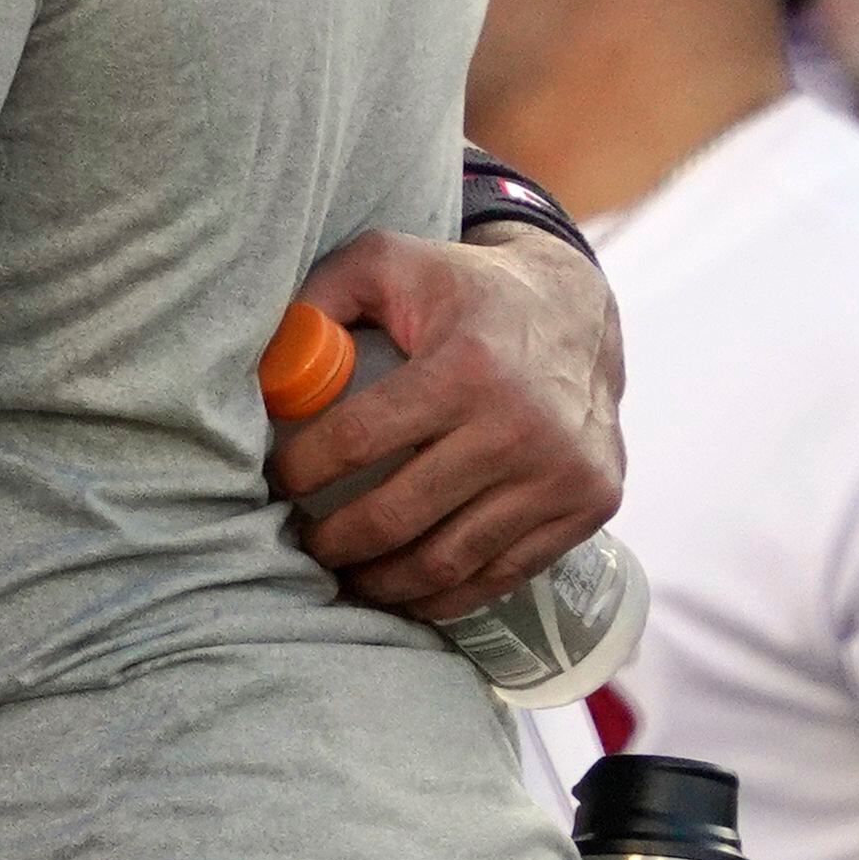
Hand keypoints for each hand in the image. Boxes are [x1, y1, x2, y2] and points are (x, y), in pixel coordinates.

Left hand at [274, 227, 624, 621]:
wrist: (577, 309)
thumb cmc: (464, 291)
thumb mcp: (390, 263)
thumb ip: (322, 297)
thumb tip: (268, 365)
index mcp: (465, 367)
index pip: (356, 440)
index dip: (300, 471)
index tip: (273, 484)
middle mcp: (519, 427)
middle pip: (397, 516)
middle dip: (333, 542)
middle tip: (301, 544)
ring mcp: (560, 475)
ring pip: (447, 560)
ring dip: (382, 581)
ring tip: (344, 576)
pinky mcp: (590, 506)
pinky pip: (502, 574)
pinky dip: (445, 597)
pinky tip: (404, 590)